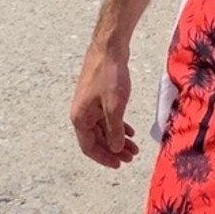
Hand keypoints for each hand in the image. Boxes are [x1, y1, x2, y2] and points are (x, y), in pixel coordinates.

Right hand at [70, 45, 139, 168]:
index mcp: (80, 118)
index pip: (89, 147)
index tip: (119, 165)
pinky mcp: (98, 97)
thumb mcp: (114, 107)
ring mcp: (89, 105)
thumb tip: (115, 149)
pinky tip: (130, 131)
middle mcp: (82, 113)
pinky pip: (106, 118)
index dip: (104, 158)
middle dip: (113, 150)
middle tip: (131, 157)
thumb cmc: (109, 76)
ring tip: (134, 148)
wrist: (109, 49)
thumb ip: (114, 130)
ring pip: (103, 129)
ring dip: (117, 139)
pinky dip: (117, 126)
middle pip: (96, 140)